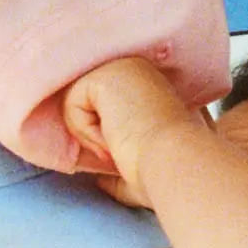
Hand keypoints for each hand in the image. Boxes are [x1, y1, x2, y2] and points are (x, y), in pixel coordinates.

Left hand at [61, 58, 208, 207]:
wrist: (176, 163)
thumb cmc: (166, 171)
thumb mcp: (139, 166)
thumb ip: (119, 162)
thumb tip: (102, 180)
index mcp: (149, 88)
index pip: (107, 106)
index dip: (105, 134)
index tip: (126, 155)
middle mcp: (138, 70)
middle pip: (88, 104)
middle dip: (95, 135)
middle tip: (122, 151)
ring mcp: (123, 67)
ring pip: (77, 102)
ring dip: (90, 135)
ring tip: (119, 145)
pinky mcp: (107, 72)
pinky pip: (71, 102)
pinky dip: (85, 130)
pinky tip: (113, 137)